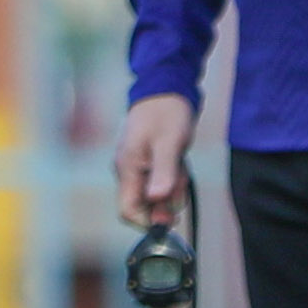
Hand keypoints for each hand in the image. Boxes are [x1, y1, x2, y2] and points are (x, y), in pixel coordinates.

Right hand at [116, 93, 194, 227]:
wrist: (167, 85)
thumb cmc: (167, 111)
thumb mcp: (170, 143)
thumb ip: (163, 172)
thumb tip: (158, 199)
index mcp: (127, 167)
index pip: (128, 211)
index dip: (148, 221)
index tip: (172, 217)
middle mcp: (128, 170)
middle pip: (145, 205)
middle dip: (166, 201)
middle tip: (181, 179)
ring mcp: (138, 166)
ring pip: (156, 194)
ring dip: (173, 187)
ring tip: (181, 163)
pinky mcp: (148, 162)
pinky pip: (162, 181)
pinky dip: (174, 177)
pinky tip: (180, 160)